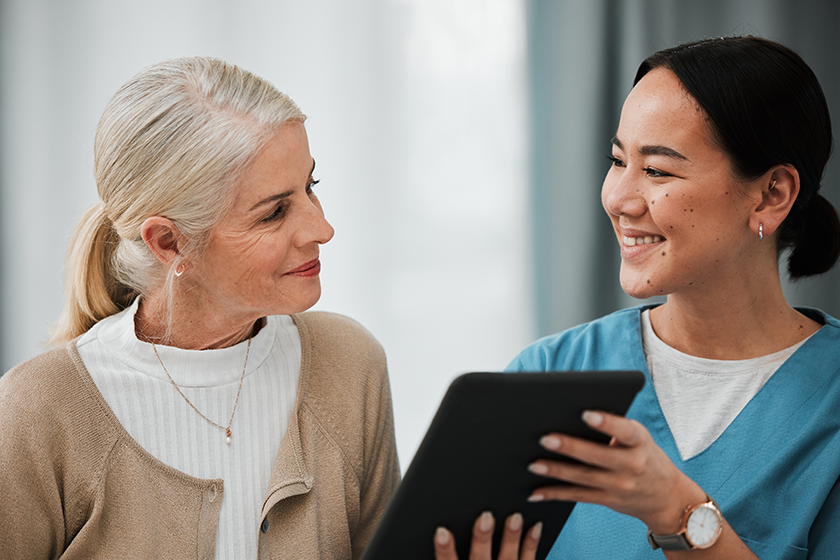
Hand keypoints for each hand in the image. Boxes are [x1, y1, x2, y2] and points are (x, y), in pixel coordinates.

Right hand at [433, 511, 541, 559]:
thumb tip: (442, 536)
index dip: (445, 550)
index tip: (442, 532)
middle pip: (480, 559)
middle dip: (482, 538)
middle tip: (485, 518)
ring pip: (508, 558)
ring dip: (512, 538)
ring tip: (515, 518)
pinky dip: (531, 544)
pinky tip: (535, 527)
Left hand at [527, 410, 705, 533]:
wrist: (666, 496)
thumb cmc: (643, 455)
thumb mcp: (638, 438)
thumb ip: (614, 429)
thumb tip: (571, 418)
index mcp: (640, 442)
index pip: (624, 431)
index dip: (606, 423)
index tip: (585, 413)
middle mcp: (632, 465)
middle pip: (597, 456)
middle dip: (569, 448)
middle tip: (544, 439)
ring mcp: (619, 486)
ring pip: (583, 478)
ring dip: (556, 472)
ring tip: (533, 464)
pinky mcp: (608, 499)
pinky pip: (578, 496)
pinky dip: (555, 494)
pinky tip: (536, 492)